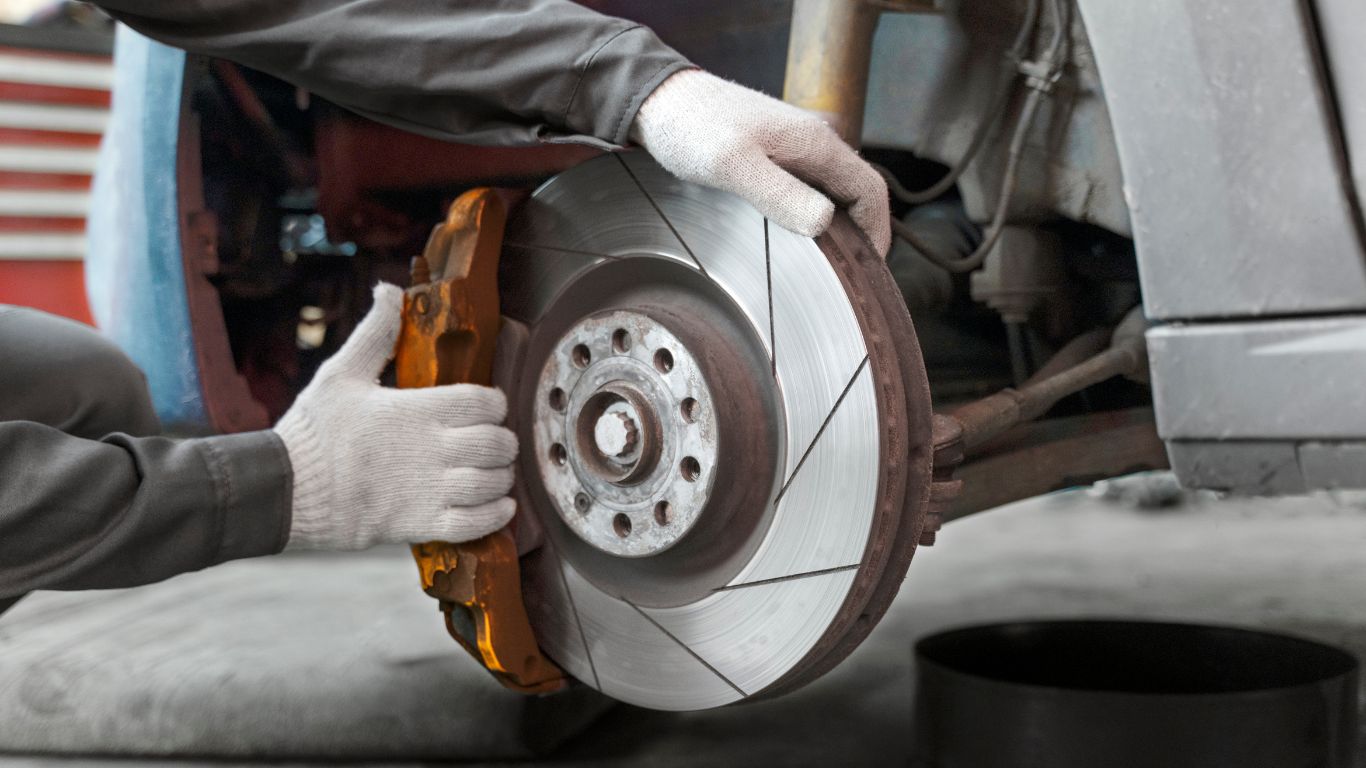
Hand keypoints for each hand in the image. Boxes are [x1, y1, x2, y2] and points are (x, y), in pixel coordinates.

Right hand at [274, 283, 516, 549]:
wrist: (285, 492)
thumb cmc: (313, 433)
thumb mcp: (340, 374)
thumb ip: (375, 333)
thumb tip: (388, 290)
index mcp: (416, 409)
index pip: (483, 401)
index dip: (494, 404)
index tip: (488, 407)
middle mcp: (430, 448)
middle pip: (497, 442)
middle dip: (503, 441)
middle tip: (495, 441)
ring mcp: (427, 489)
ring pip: (491, 482)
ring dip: (502, 477)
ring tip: (495, 472)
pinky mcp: (420, 524)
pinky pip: (475, 523)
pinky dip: (495, 515)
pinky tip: (499, 505)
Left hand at [630, 69, 890, 255]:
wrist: (659, 99)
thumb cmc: (691, 127)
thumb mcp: (733, 166)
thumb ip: (779, 195)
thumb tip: (824, 223)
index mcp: (816, 143)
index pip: (871, 191)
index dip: (877, 234)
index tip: (868, 270)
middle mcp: (813, 142)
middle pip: (856, 194)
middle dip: (860, 235)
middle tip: (846, 278)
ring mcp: (794, 147)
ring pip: (831, 192)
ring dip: (835, 227)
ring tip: (822, 265)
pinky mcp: (774, 153)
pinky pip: (807, 188)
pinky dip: (810, 214)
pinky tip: (791, 238)